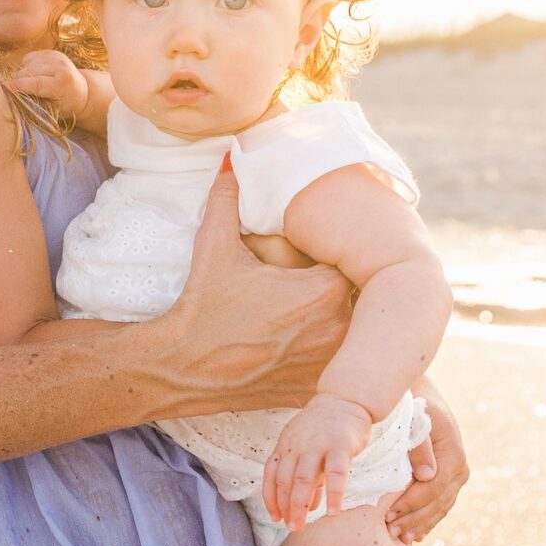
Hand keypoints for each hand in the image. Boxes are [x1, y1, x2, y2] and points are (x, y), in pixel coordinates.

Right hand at [12, 49, 88, 118]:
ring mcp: (56, 56)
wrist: (82, 91)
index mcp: (63, 82)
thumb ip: (34, 103)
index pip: (37, 83)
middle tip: (12, 92)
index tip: (5, 87)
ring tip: (27, 86)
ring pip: (26, 64)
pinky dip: (26, 68)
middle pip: (29, 72)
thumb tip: (13, 97)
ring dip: (21, 75)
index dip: (20, 85)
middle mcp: (61, 65)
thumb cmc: (65, 106)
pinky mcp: (50, 52)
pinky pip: (28, 58)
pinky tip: (33, 75)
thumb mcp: (52, 110)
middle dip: (17, 81)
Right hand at [154, 166, 352, 415]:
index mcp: (323, 291)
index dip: (340, 260)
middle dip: (349, 292)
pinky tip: (306, 348)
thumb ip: (228, 196)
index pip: (354, 264)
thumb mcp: (214, 244)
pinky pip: (341, 371)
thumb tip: (230, 155)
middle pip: (363, 301)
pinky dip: (332, 360)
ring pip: (358, 338)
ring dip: (347, 326)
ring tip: (317, 318)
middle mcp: (336, 331)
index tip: (322, 261)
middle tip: (322, 288)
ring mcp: (328, 366)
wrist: (183, 367)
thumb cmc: (203, 305)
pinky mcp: (316, 390)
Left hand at [263, 393, 372, 530]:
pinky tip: (333, 511)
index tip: (274, 517)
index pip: (271, 475)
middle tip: (290, 527)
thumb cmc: (326, 429)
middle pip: (285, 480)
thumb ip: (308, 476)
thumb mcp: (309, 449)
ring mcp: (317, 445)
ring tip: (299, 526)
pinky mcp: (340, 445)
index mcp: (285, 446)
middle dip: (285, 507)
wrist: (345, 399)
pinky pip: (336, 473)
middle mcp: (296, 446)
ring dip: (300, 505)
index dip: (271, 498)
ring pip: (303, 479)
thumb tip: (309, 505)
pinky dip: (334, 494)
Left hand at [385, 386, 469, 543]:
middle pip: (438, 503)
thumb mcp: (414, 420)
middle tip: (390, 532)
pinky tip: (414, 536)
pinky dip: (427, 521)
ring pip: (441, 508)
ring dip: (420, 525)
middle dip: (414, 520)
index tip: (389, 515)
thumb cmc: (412, 407)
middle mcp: (460, 469)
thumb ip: (420, 446)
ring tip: (399, 539)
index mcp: (453, 454)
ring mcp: (457, 478)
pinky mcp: (449, 483)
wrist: (421, 398)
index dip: (412, 504)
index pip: (433, 488)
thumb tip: (427, 477)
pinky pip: (440, 506)